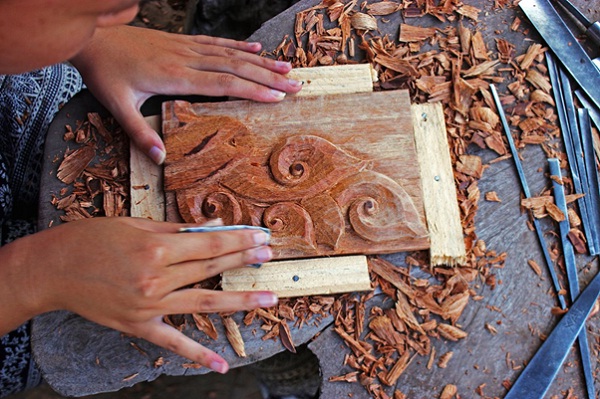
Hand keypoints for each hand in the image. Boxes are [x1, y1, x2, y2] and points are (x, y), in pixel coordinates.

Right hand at [0, 217, 275, 372]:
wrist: (54, 269)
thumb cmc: (92, 239)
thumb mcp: (134, 224)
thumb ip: (175, 229)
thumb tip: (210, 228)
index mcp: (157, 248)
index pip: (210, 245)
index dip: (239, 241)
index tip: (261, 238)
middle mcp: (158, 278)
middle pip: (212, 269)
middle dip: (244, 261)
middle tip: (270, 256)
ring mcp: (150, 306)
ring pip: (204, 304)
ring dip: (239, 301)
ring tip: (268, 297)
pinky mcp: (140, 326)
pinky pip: (173, 343)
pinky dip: (198, 355)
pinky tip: (221, 364)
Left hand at [70, 26, 302, 164]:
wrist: (91, 37)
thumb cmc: (105, 73)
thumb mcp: (118, 106)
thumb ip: (139, 133)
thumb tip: (162, 159)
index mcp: (176, 77)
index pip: (223, 83)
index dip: (252, 89)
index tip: (277, 97)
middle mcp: (187, 60)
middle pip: (236, 67)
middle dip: (268, 77)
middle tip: (296, 84)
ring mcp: (186, 48)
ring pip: (231, 53)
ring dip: (261, 61)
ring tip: (287, 67)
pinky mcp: (182, 41)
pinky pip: (216, 42)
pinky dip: (239, 45)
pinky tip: (256, 47)